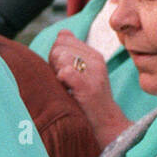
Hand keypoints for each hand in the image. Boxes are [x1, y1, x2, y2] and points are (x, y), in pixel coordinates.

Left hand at [49, 31, 129, 146]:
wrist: (103, 123)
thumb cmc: (85, 99)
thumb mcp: (81, 70)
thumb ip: (70, 50)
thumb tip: (63, 32)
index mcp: (93, 54)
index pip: (62, 39)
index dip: (55, 55)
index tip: (62, 71)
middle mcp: (96, 60)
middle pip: (58, 47)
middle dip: (53, 63)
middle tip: (63, 81)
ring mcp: (93, 73)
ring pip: (60, 56)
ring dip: (56, 72)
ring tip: (66, 86)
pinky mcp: (88, 87)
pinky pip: (66, 71)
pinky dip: (61, 80)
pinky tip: (67, 90)